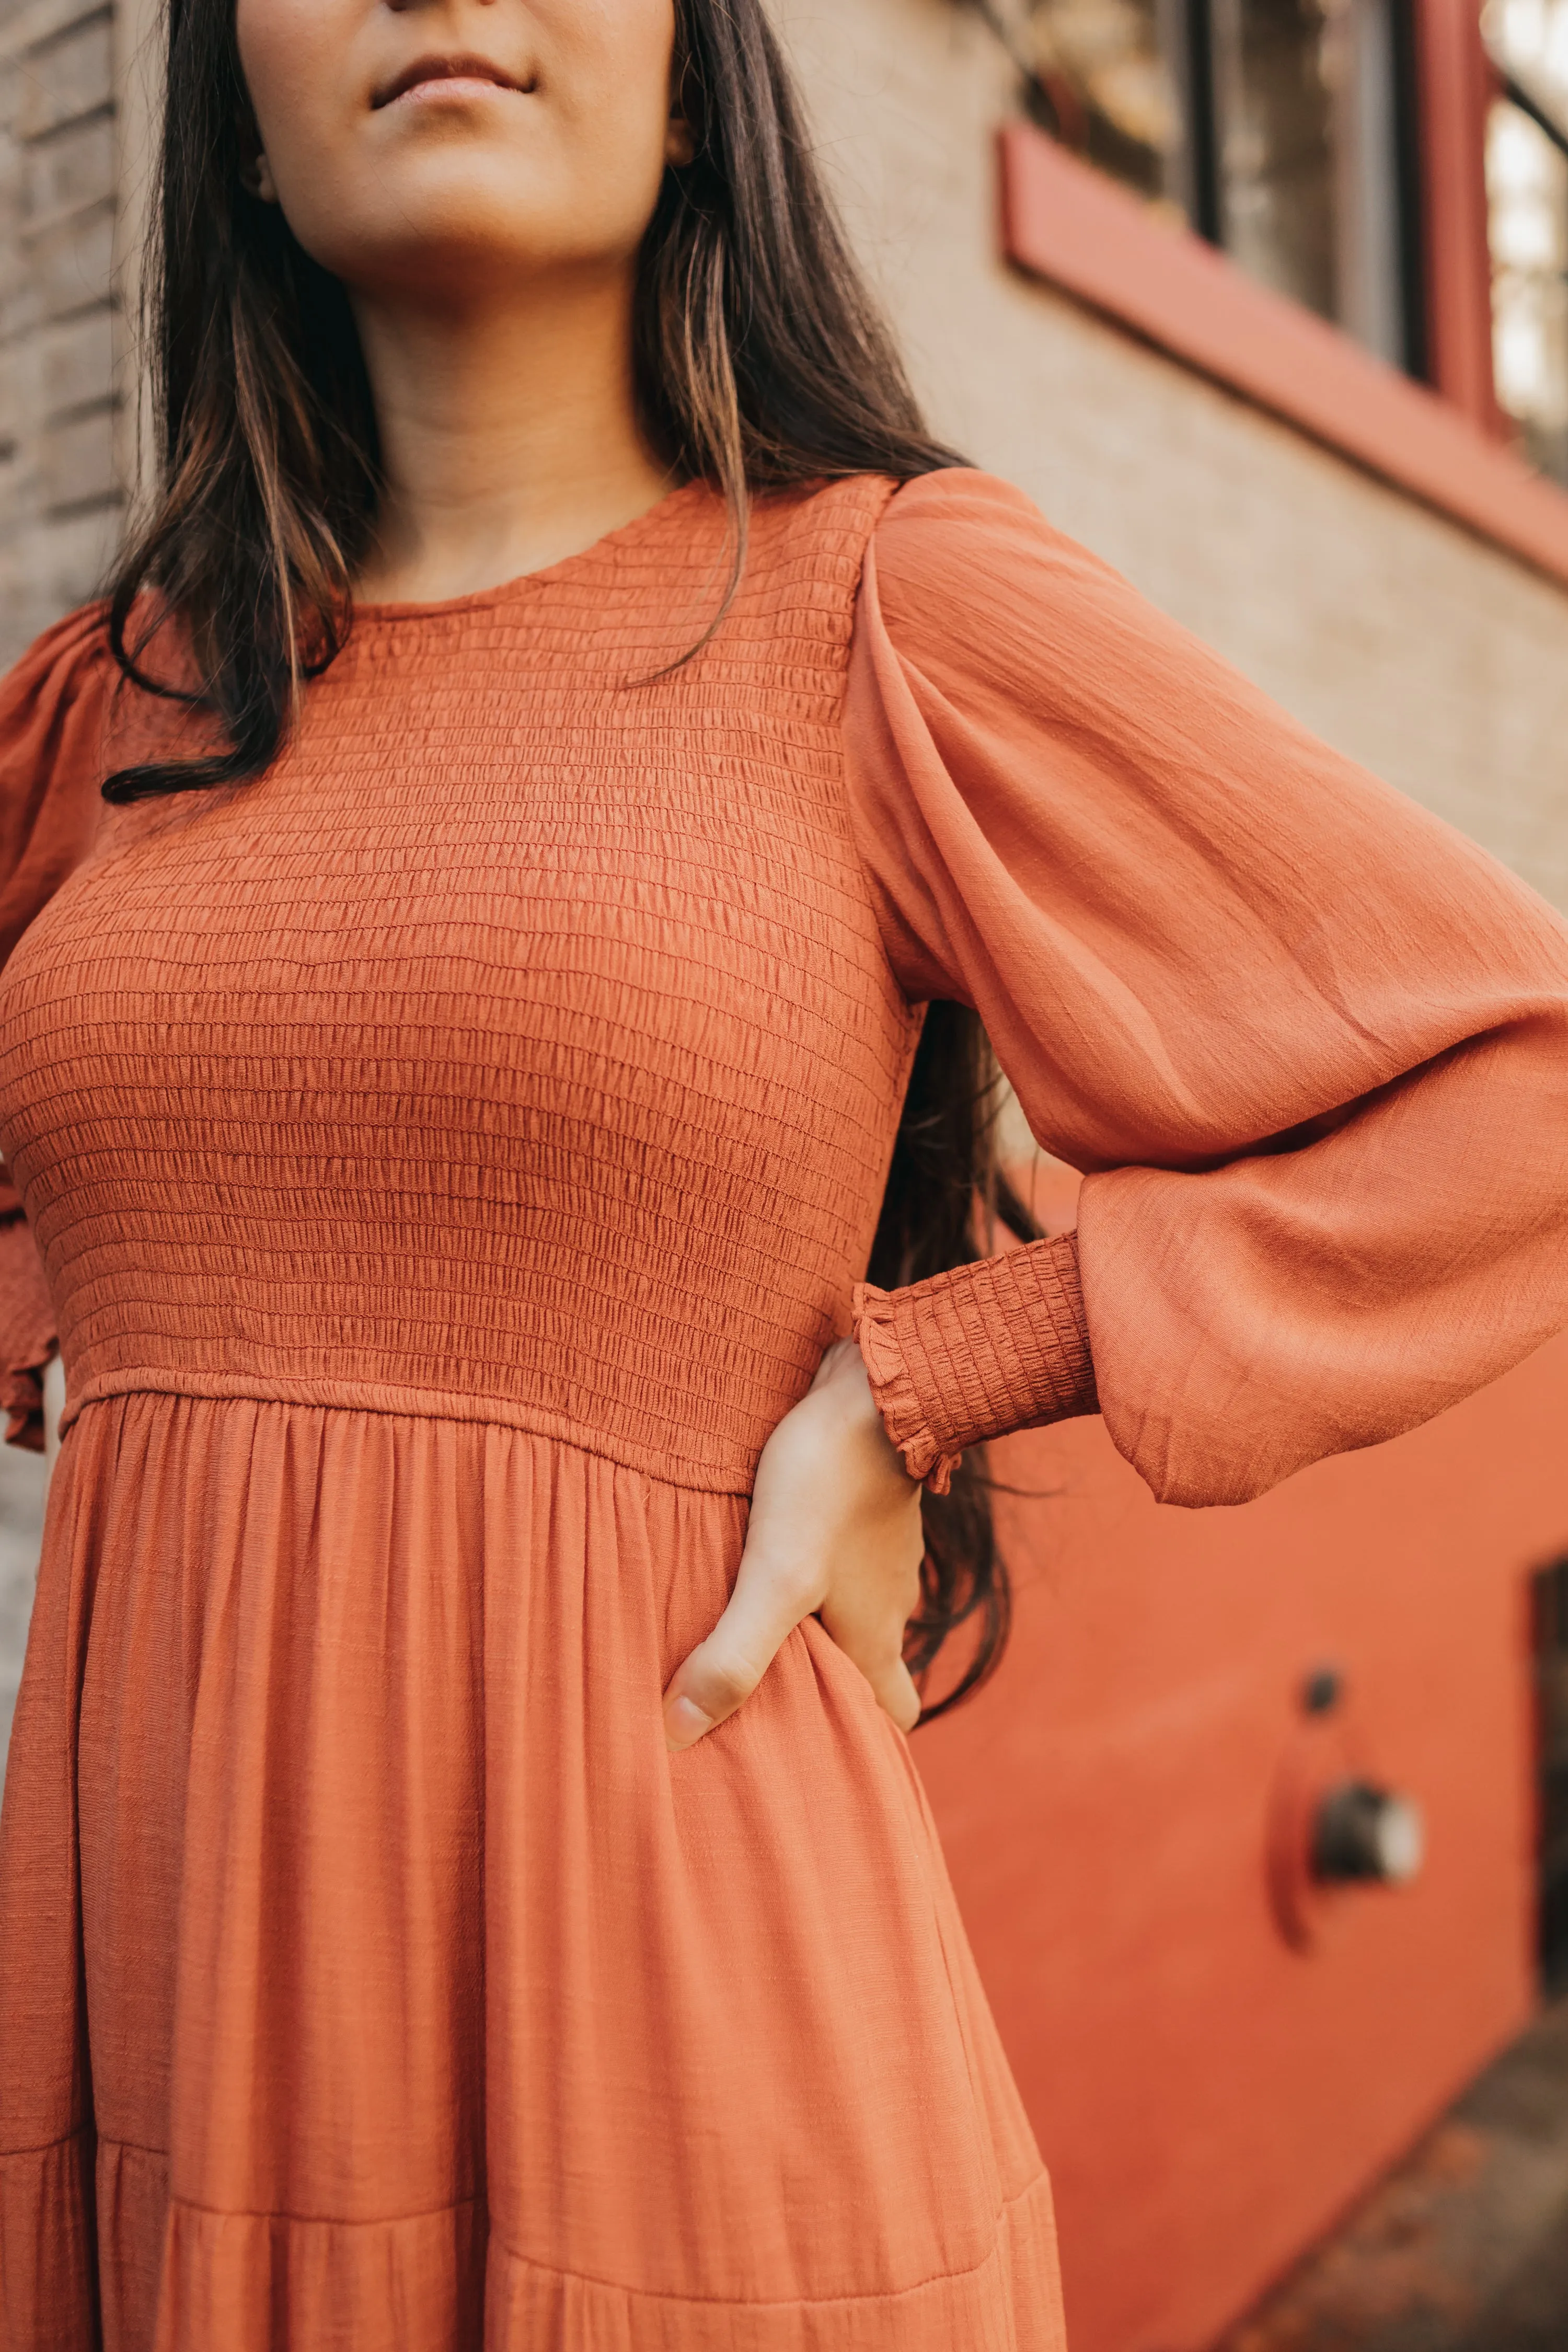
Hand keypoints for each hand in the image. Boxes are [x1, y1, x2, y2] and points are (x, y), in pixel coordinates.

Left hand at [662, 1338, 924, 1749]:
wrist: (876, 1385)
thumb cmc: (829, 1483)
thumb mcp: (776, 1576)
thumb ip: (733, 1653)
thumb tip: (678, 1733)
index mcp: (875, 1634)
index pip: (896, 1713)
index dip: (868, 1739)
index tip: (826, 1754)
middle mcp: (888, 1598)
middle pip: (871, 1660)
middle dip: (831, 1682)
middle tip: (770, 1691)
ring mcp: (881, 1548)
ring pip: (854, 1602)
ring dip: (815, 1616)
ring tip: (747, 1617)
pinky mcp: (864, 1501)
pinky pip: (842, 1550)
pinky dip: (813, 1561)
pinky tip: (764, 1543)